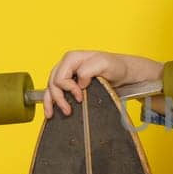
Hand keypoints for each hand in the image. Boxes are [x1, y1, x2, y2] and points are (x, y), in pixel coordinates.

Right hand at [43, 50, 163, 118]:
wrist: (122, 74)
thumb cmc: (115, 66)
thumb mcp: (105, 64)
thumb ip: (88, 70)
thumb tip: (78, 82)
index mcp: (72, 58)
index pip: (60, 76)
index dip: (68, 88)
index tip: (80, 96)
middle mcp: (66, 66)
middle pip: (52, 83)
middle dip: (59, 98)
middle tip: (68, 110)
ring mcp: (66, 75)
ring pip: (50, 89)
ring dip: (51, 103)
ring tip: (52, 115)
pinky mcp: (68, 85)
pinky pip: (53, 93)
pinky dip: (51, 103)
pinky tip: (51, 112)